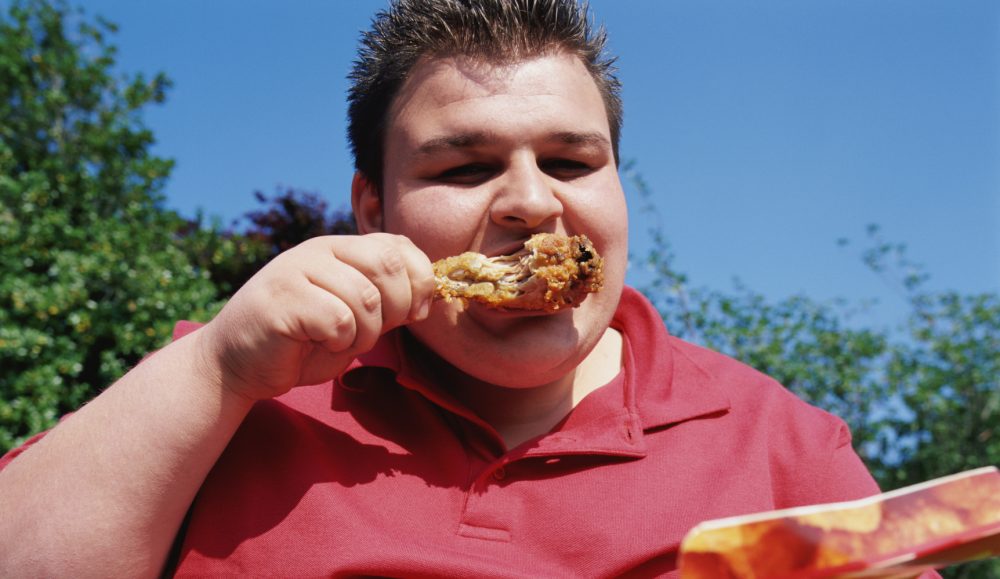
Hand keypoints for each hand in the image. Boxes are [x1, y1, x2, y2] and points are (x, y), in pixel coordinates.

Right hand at [197, 233, 433, 400]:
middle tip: (374, 333)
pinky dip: (338, 342)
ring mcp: (297, 270)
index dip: (420, 279)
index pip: (399, 246)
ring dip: (364, 333)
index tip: (416, 313)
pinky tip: (315, 343)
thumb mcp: (354, 316)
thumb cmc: (302, 343)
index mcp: (341, 249)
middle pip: (388, 264)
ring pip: (366, 298)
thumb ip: (386, 300)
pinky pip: (338, 320)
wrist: (236, 364)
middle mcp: (320, 251)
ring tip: (338, 341)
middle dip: (397, 308)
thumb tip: (428, 298)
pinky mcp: (282, 299)